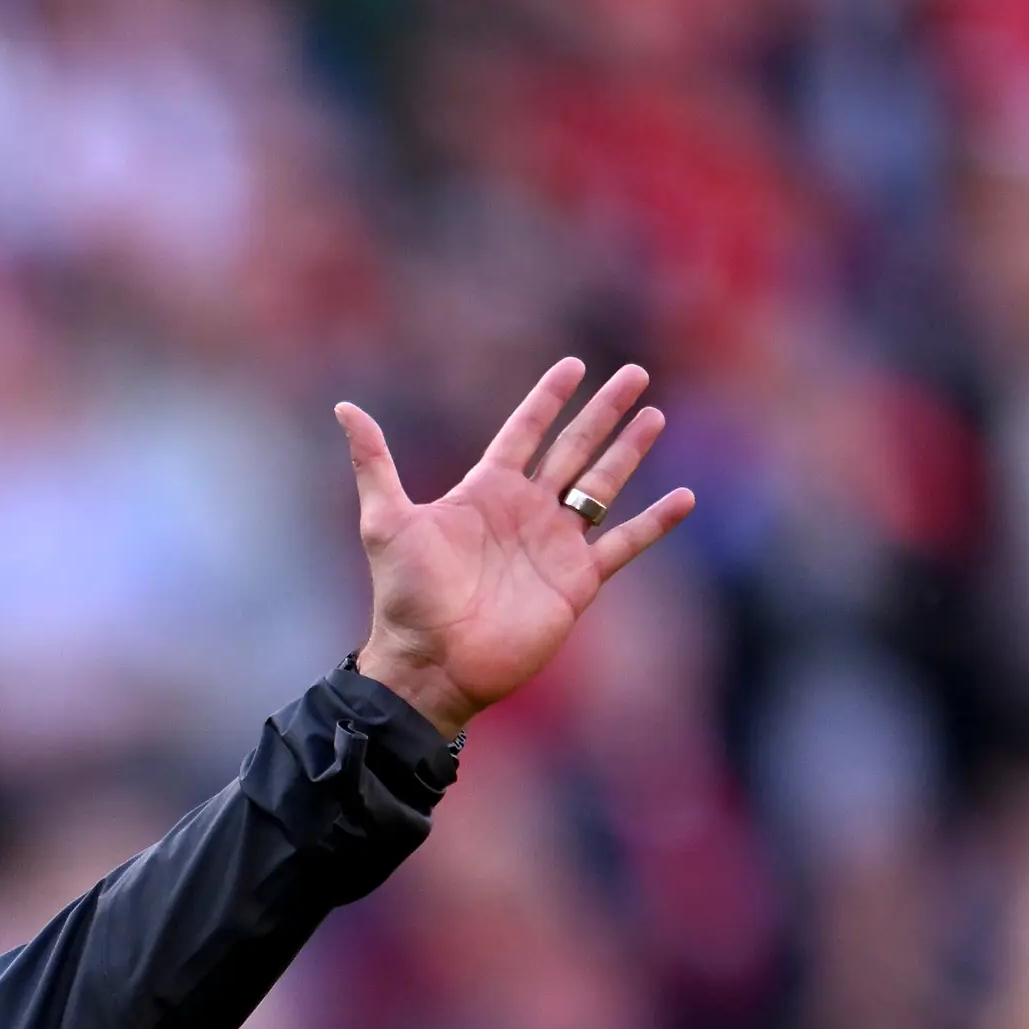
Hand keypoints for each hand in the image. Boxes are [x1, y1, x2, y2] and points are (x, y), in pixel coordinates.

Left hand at [338, 359, 692, 737]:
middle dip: (603, 412)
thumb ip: (374, 462)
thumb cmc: (403, 597)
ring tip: (654, 417)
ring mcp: (553, 545)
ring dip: (629, 452)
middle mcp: (524, 512)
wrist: (431, 663)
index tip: (572, 365)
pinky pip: (624, 544)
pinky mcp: (576, 581)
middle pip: (573, 449)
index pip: (523, 432)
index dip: (547, 399)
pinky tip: (684, 497)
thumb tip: (345, 406)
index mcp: (485, 492)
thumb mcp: (385, 521)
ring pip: (601, 486)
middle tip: (634, 374)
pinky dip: (654, 523)